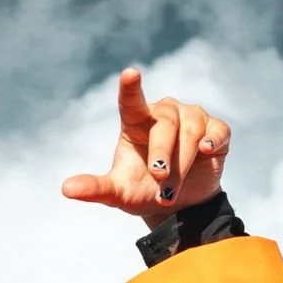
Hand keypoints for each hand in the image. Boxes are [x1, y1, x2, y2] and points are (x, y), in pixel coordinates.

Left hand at [62, 69, 230, 226]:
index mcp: (137, 122)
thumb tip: (65, 189)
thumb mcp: (118, 193)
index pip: (132, 101)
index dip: (131, 88)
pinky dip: (212, 141)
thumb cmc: (142, 192)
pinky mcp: (216, 131)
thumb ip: (94, 188)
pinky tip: (206, 151)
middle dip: (163, 154)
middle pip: (166, 124)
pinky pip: (217, 131)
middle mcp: (164, 114)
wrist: (177, 208)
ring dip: (182, 163)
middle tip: (159, 178)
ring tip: (172, 191)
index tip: (130, 74)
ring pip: (192, 130)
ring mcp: (192, 118)